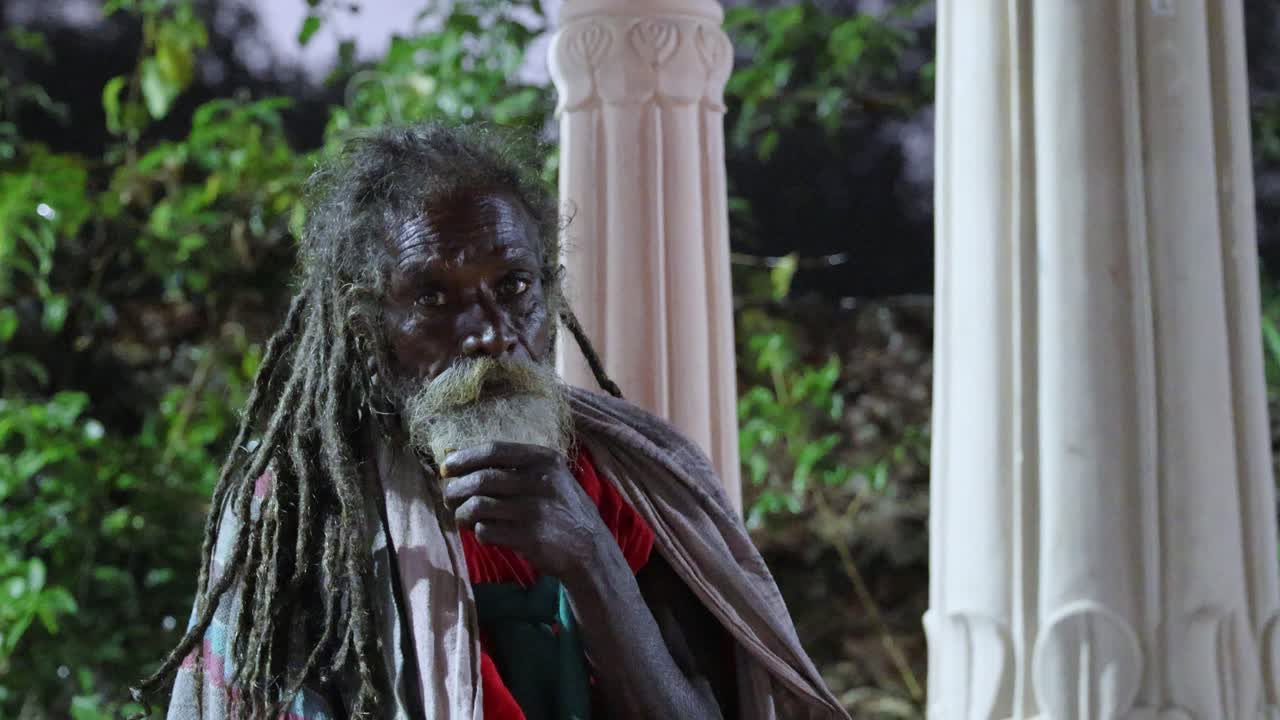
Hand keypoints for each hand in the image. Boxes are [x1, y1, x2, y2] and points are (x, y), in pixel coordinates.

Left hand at [441, 442, 608, 580]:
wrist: (589, 547)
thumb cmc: (561, 508)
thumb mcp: (549, 476)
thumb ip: (514, 467)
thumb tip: (462, 461)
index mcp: (543, 459)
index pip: (493, 450)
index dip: (464, 457)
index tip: (446, 467)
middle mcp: (539, 481)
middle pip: (480, 479)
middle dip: (455, 489)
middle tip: (449, 498)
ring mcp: (534, 510)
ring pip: (478, 506)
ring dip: (462, 514)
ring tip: (462, 518)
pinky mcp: (528, 537)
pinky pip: (486, 531)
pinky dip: (479, 532)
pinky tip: (484, 532)